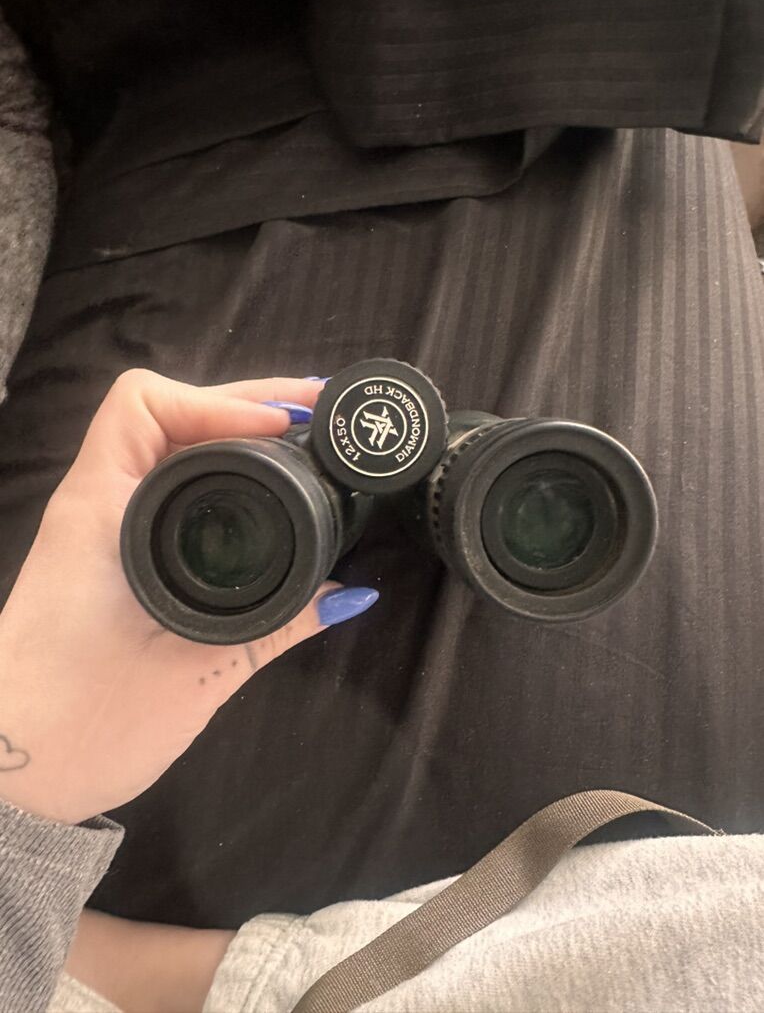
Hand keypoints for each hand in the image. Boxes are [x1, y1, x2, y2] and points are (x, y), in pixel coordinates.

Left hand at [0, 369, 377, 824]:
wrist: (15, 772)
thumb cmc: (84, 720)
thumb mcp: (195, 672)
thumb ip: (277, 627)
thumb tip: (349, 593)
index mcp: (102, 509)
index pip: (146, 404)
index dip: (220, 403)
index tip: (284, 429)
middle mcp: (98, 503)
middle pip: (169, 413)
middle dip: (247, 403)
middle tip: (320, 413)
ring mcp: (102, 528)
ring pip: (169, 448)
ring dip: (234, 432)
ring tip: (305, 439)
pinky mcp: (112, 557)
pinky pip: (169, 490)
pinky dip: (221, 474)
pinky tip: (265, 489)